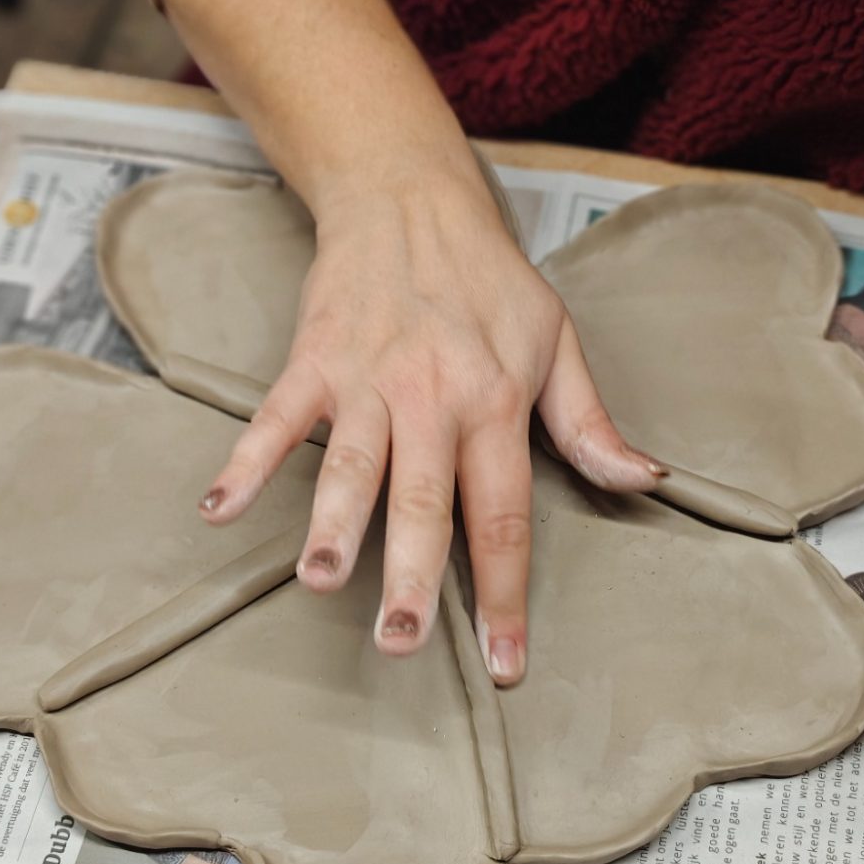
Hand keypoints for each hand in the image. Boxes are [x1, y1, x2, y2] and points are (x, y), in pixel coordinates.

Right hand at [199, 164, 660, 683]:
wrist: (412, 198)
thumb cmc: (490, 279)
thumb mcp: (558, 342)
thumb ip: (591, 424)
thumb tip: (646, 482)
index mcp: (497, 403)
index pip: (505, 516)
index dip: (505, 595)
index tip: (503, 666)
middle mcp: (434, 398)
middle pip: (424, 501)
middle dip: (412, 575)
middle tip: (400, 643)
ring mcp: (369, 379)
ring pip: (352, 463)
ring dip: (334, 522)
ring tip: (320, 578)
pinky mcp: (314, 360)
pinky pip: (276, 416)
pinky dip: (244, 459)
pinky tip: (218, 508)